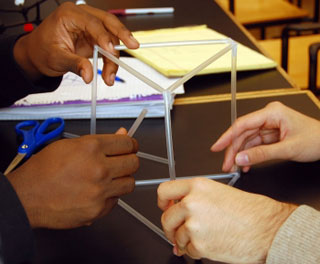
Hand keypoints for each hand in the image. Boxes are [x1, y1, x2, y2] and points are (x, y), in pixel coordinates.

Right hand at [6, 133, 138, 228]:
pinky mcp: (98, 209)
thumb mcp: (69, 145)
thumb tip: (122, 134)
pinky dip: (110, 196)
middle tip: (120, 162)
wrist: (27, 198)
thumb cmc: (43, 171)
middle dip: (129, 161)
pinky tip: (97, 192)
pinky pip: (116, 200)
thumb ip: (100, 141)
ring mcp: (99, 191)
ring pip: (130, 183)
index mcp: (91, 148)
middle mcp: (98, 169)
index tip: (129, 147)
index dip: (130, 144)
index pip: (128, 143)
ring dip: (122, 179)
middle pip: (134, 163)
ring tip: (108, 178)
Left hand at [13, 2, 138, 84]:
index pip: (92, 23)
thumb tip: (89, 74)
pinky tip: (109, 73)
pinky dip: (111, 60)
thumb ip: (75, 65)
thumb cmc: (42, 50)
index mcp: (69, 15)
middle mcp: (82, 17)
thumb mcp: (57, 58)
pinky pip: (108, 47)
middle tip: (133, 45)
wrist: (38, 55)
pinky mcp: (94, 38)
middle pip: (108, 22)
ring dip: (114, 58)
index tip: (111, 50)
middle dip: (122, 34)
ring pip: (111, 38)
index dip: (104, 37)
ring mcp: (90, 27)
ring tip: (109, 77)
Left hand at [157, 178, 296, 262]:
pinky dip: (195, 251)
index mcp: (197, 186)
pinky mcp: (199, 244)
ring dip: (185, 241)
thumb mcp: (218, 193)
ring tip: (202, 238)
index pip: (164, 191)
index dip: (162, 202)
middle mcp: (192, 203)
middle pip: (166, 218)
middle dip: (170, 228)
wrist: (268, 228)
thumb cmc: (250, 211)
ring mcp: (194, 224)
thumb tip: (178, 209)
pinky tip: (210, 244)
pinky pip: (188, 251)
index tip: (164, 208)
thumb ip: (195, 198)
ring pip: (176, 236)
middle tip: (177, 231)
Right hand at [211, 101, 319, 171]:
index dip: (227, 137)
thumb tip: (241, 158)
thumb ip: (262, 154)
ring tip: (235, 167)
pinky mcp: (271, 135)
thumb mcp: (288, 148)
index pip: (242, 124)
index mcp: (272, 113)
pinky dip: (250, 155)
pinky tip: (246, 165)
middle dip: (234, 150)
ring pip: (247, 141)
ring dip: (240, 154)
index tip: (217, 147)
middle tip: (227, 164)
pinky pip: (255, 145)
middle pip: (243, 134)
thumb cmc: (316, 139)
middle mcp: (268, 117)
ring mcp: (269, 126)